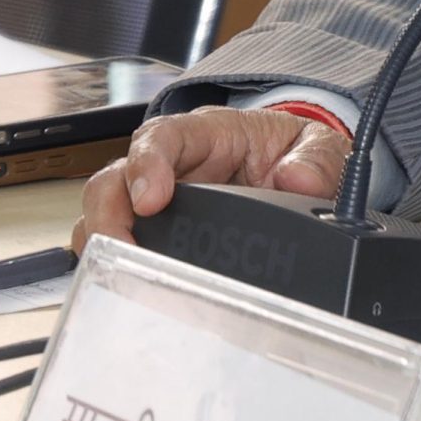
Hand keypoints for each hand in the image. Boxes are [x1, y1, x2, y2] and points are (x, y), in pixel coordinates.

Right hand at [71, 107, 350, 253]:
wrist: (292, 166)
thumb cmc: (292, 150)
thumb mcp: (318, 145)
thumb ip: (315, 160)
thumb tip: (297, 179)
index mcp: (207, 133)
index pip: (162, 136)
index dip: (147, 164)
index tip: (151, 199)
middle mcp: (170, 163)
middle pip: (114, 179)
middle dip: (109, 215)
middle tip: (124, 250)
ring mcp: (155, 197)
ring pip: (104, 215)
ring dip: (102, 245)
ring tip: (121, 277)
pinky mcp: (153, 230)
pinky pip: (116, 244)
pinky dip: (111, 266)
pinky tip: (124, 287)